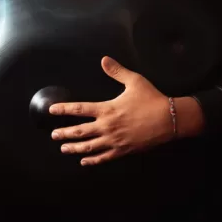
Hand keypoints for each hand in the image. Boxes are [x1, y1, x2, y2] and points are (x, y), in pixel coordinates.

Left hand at [49, 57, 174, 165]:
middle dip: (64, 133)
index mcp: (108, 109)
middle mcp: (107, 126)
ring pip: (88, 147)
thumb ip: (117, 71)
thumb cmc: (152, 99)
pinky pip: (103, 157)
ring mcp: (114, 140)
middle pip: (80, 132)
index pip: (80, 109)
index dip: (64, 109)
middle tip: (54, 135)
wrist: (169, 119)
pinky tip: (84, 161)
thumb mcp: (135, 81)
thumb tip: (104, 60)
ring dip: (74, 148)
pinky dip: (92, 160)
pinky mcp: (123, 150)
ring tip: (64, 148)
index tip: (52, 110)